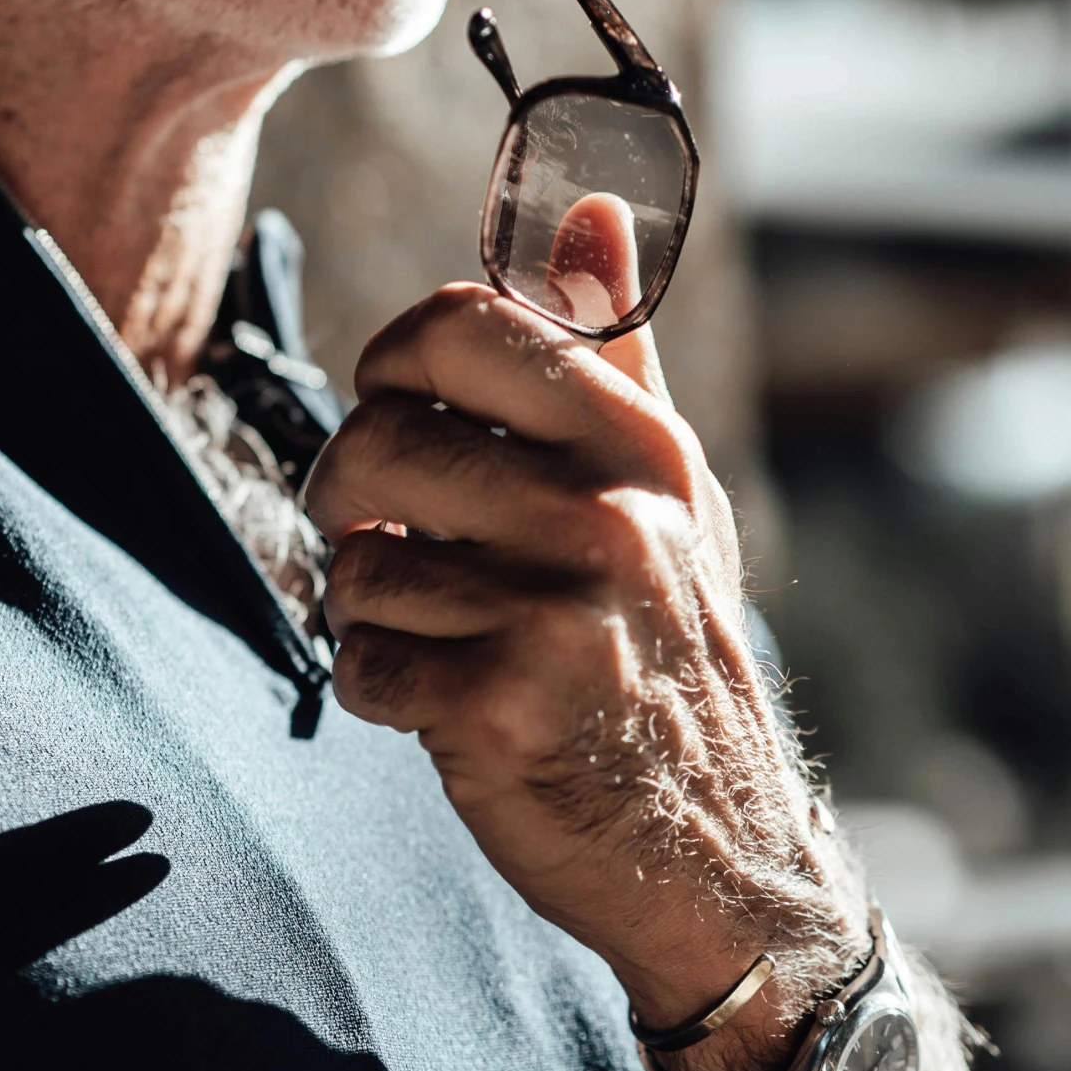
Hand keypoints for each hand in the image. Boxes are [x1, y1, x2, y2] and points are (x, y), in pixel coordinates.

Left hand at [305, 215, 867, 1070]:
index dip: (394, 363)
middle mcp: (610, 517)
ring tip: (438, 635)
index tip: (400, 411)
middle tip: (382, 532)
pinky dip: (379, 689)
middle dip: (350, 494)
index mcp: (642, 449)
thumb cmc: (669, 663)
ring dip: (370, 607)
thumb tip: (590, 209)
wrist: (720, 861)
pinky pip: (362, 662)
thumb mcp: (671, 500)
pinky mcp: (502, 710)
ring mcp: (560, 616)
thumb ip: (616, 357)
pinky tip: (442, 706)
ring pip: (361, 561)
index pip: (467, 326)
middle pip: (382, 438)